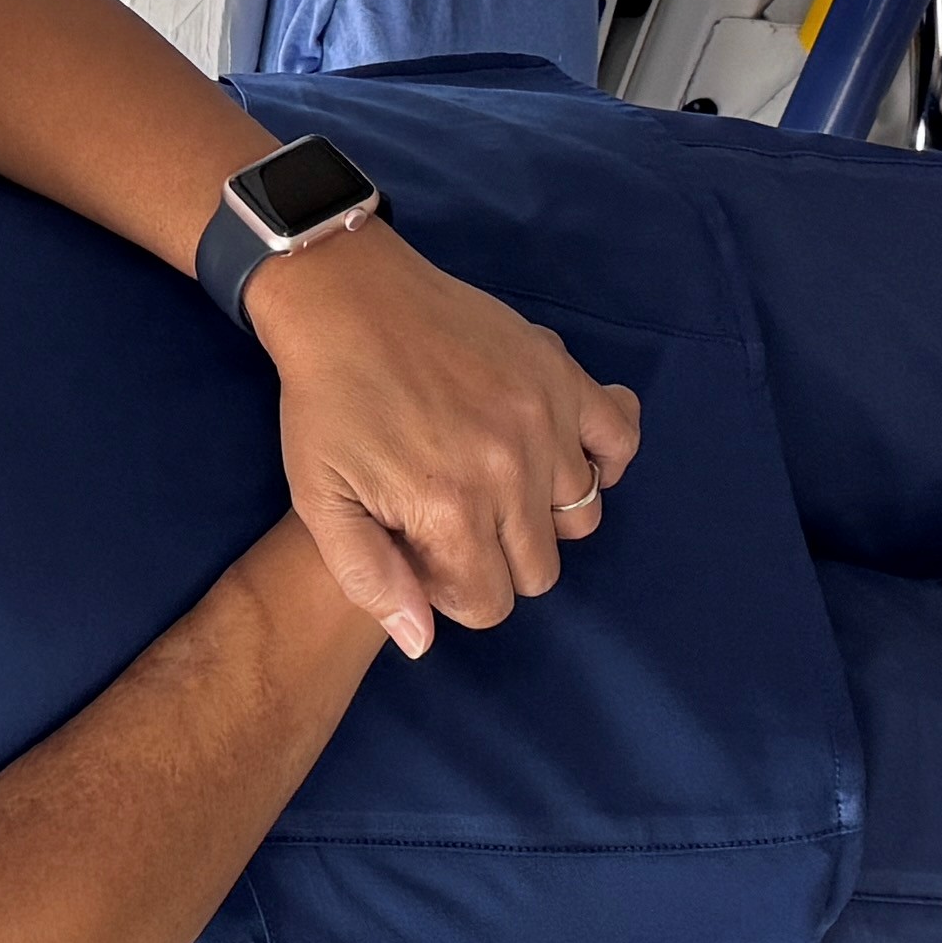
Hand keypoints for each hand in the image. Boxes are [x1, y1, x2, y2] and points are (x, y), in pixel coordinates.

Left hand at [237, 221, 643, 653]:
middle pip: (538, 569)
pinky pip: (621, 436)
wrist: (346, 299)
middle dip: (496, 560)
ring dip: (543, 516)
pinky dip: (603, 457)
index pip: (490, 602)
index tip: (425, 554)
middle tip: (453, 520)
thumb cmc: (325, 402)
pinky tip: (559, 456)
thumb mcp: (320, 500)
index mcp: (449, 508)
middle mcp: (510, 472)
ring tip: (495, 484)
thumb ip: (369, 578)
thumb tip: (424, 644)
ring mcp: (545, 421)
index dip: (455, 591)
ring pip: (581, 516)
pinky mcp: (563, 376)